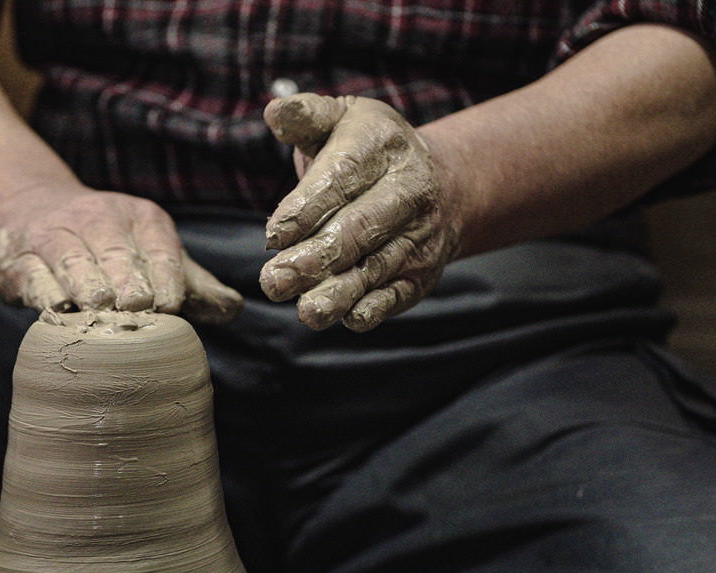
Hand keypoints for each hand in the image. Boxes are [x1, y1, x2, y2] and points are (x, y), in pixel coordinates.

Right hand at [0, 185, 242, 323]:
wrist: (29, 211)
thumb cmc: (107, 247)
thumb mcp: (153, 254)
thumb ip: (192, 284)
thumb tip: (233, 309)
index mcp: (141, 218)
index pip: (160, 251)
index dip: (165, 282)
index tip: (168, 310)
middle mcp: (97, 218)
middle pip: (117, 259)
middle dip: (127, 289)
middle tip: (134, 315)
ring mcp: (53, 235)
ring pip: (74, 265)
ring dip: (87, 291)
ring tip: (98, 314)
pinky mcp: (17, 259)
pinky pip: (33, 278)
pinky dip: (46, 295)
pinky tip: (59, 310)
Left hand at [259, 94, 462, 331]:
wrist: (442, 183)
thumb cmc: (368, 150)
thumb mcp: (341, 120)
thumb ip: (306, 117)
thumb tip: (276, 111)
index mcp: (383, 147)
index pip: (343, 178)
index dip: (308, 207)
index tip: (273, 234)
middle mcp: (409, 191)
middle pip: (361, 228)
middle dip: (317, 257)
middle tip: (275, 281)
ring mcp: (418, 236)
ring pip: (377, 268)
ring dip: (340, 293)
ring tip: (306, 312)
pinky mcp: (421, 274)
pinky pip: (398, 295)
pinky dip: (374, 308)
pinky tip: (348, 318)